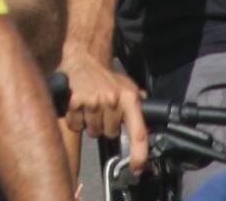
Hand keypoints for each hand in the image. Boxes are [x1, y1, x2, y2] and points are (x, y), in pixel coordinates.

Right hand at [60, 45, 149, 168]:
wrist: (84, 55)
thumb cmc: (105, 74)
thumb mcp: (127, 86)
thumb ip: (138, 104)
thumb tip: (150, 123)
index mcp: (129, 98)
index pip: (139, 133)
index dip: (139, 155)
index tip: (136, 168)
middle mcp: (113, 100)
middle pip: (110, 134)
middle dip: (105, 126)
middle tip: (101, 110)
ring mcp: (94, 101)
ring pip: (93, 131)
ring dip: (90, 123)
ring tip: (89, 106)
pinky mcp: (76, 101)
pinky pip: (76, 124)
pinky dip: (75, 119)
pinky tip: (78, 105)